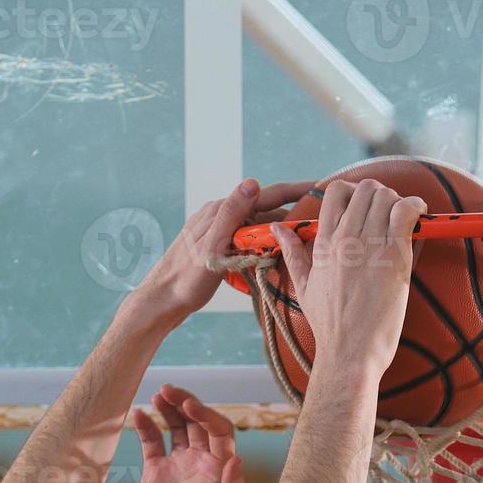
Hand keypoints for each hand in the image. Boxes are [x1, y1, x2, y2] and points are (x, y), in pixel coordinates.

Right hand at [131, 386, 245, 482]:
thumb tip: (237, 459)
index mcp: (221, 470)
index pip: (220, 431)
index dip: (207, 414)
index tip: (189, 406)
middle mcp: (202, 462)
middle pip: (198, 422)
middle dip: (186, 402)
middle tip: (170, 390)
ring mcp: (179, 465)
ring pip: (177, 426)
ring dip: (169, 408)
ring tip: (158, 393)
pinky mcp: (156, 472)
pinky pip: (152, 442)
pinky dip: (147, 426)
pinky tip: (139, 413)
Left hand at [133, 178, 314, 323]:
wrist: (161, 301)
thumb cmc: (186, 279)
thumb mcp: (212, 246)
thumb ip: (232, 213)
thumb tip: (253, 182)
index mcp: (220, 210)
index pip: (265, 195)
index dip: (296, 190)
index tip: (321, 187)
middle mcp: (219, 214)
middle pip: (264, 210)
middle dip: (291, 214)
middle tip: (320, 222)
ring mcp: (217, 229)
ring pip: (257, 225)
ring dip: (279, 231)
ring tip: (304, 239)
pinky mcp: (217, 244)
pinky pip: (247, 237)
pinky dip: (264, 242)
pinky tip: (275, 253)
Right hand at [269, 179, 425, 376]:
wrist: (350, 351)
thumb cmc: (330, 325)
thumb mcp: (304, 285)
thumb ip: (293, 252)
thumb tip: (278, 228)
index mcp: (323, 243)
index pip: (335, 192)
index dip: (353, 191)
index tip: (364, 205)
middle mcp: (344, 238)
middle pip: (364, 189)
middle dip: (378, 195)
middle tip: (387, 212)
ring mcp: (370, 245)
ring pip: (386, 196)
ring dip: (397, 201)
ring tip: (402, 217)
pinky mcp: (394, 256)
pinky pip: (406, 212)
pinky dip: (415, 206)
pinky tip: (419, 213)